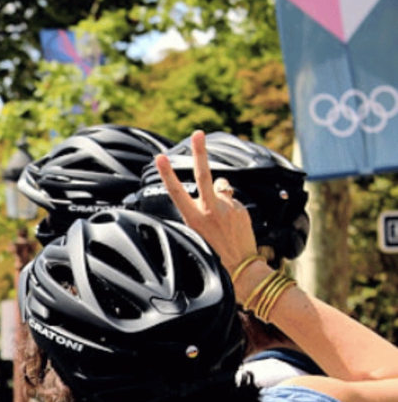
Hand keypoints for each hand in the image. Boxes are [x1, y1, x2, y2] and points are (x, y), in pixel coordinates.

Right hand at [154, 131, 261, 298]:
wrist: (242, 268)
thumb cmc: (216, 253)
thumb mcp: (202, 231)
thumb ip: (208, 205)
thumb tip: (221, 185)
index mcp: (194, 218)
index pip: (177, 191)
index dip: (167, 173)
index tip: (160, 158)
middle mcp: (210, 210)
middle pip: (204, 175)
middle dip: (200, 153)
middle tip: (198, 133)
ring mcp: (228, 208)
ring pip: (222, 191)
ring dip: (220, 198)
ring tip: (221, 220)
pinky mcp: (242, 210)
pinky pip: (233, 203)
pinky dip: (231, 210)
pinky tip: (232, 226)